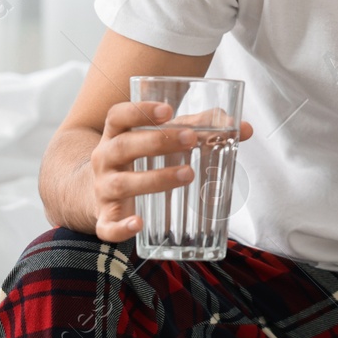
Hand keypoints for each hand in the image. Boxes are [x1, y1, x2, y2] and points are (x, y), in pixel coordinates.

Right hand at [89, 100, 254, 242]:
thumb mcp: (161, 139)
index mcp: (116, 135)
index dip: (139, 110)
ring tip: (187, 174)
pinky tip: (139, 224)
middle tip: (190, 140)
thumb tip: (244, 129)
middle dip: (157, 142)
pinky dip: (121, 227)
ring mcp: (103, 190)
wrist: (93, 192)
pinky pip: (108, 226)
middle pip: (123, 147)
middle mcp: (105, 159)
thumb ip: (200, 129)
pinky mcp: (104, 219)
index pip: (119, 116)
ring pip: (121, 184)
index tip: (168, 110)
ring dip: (154, 179)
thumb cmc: (138, 159)